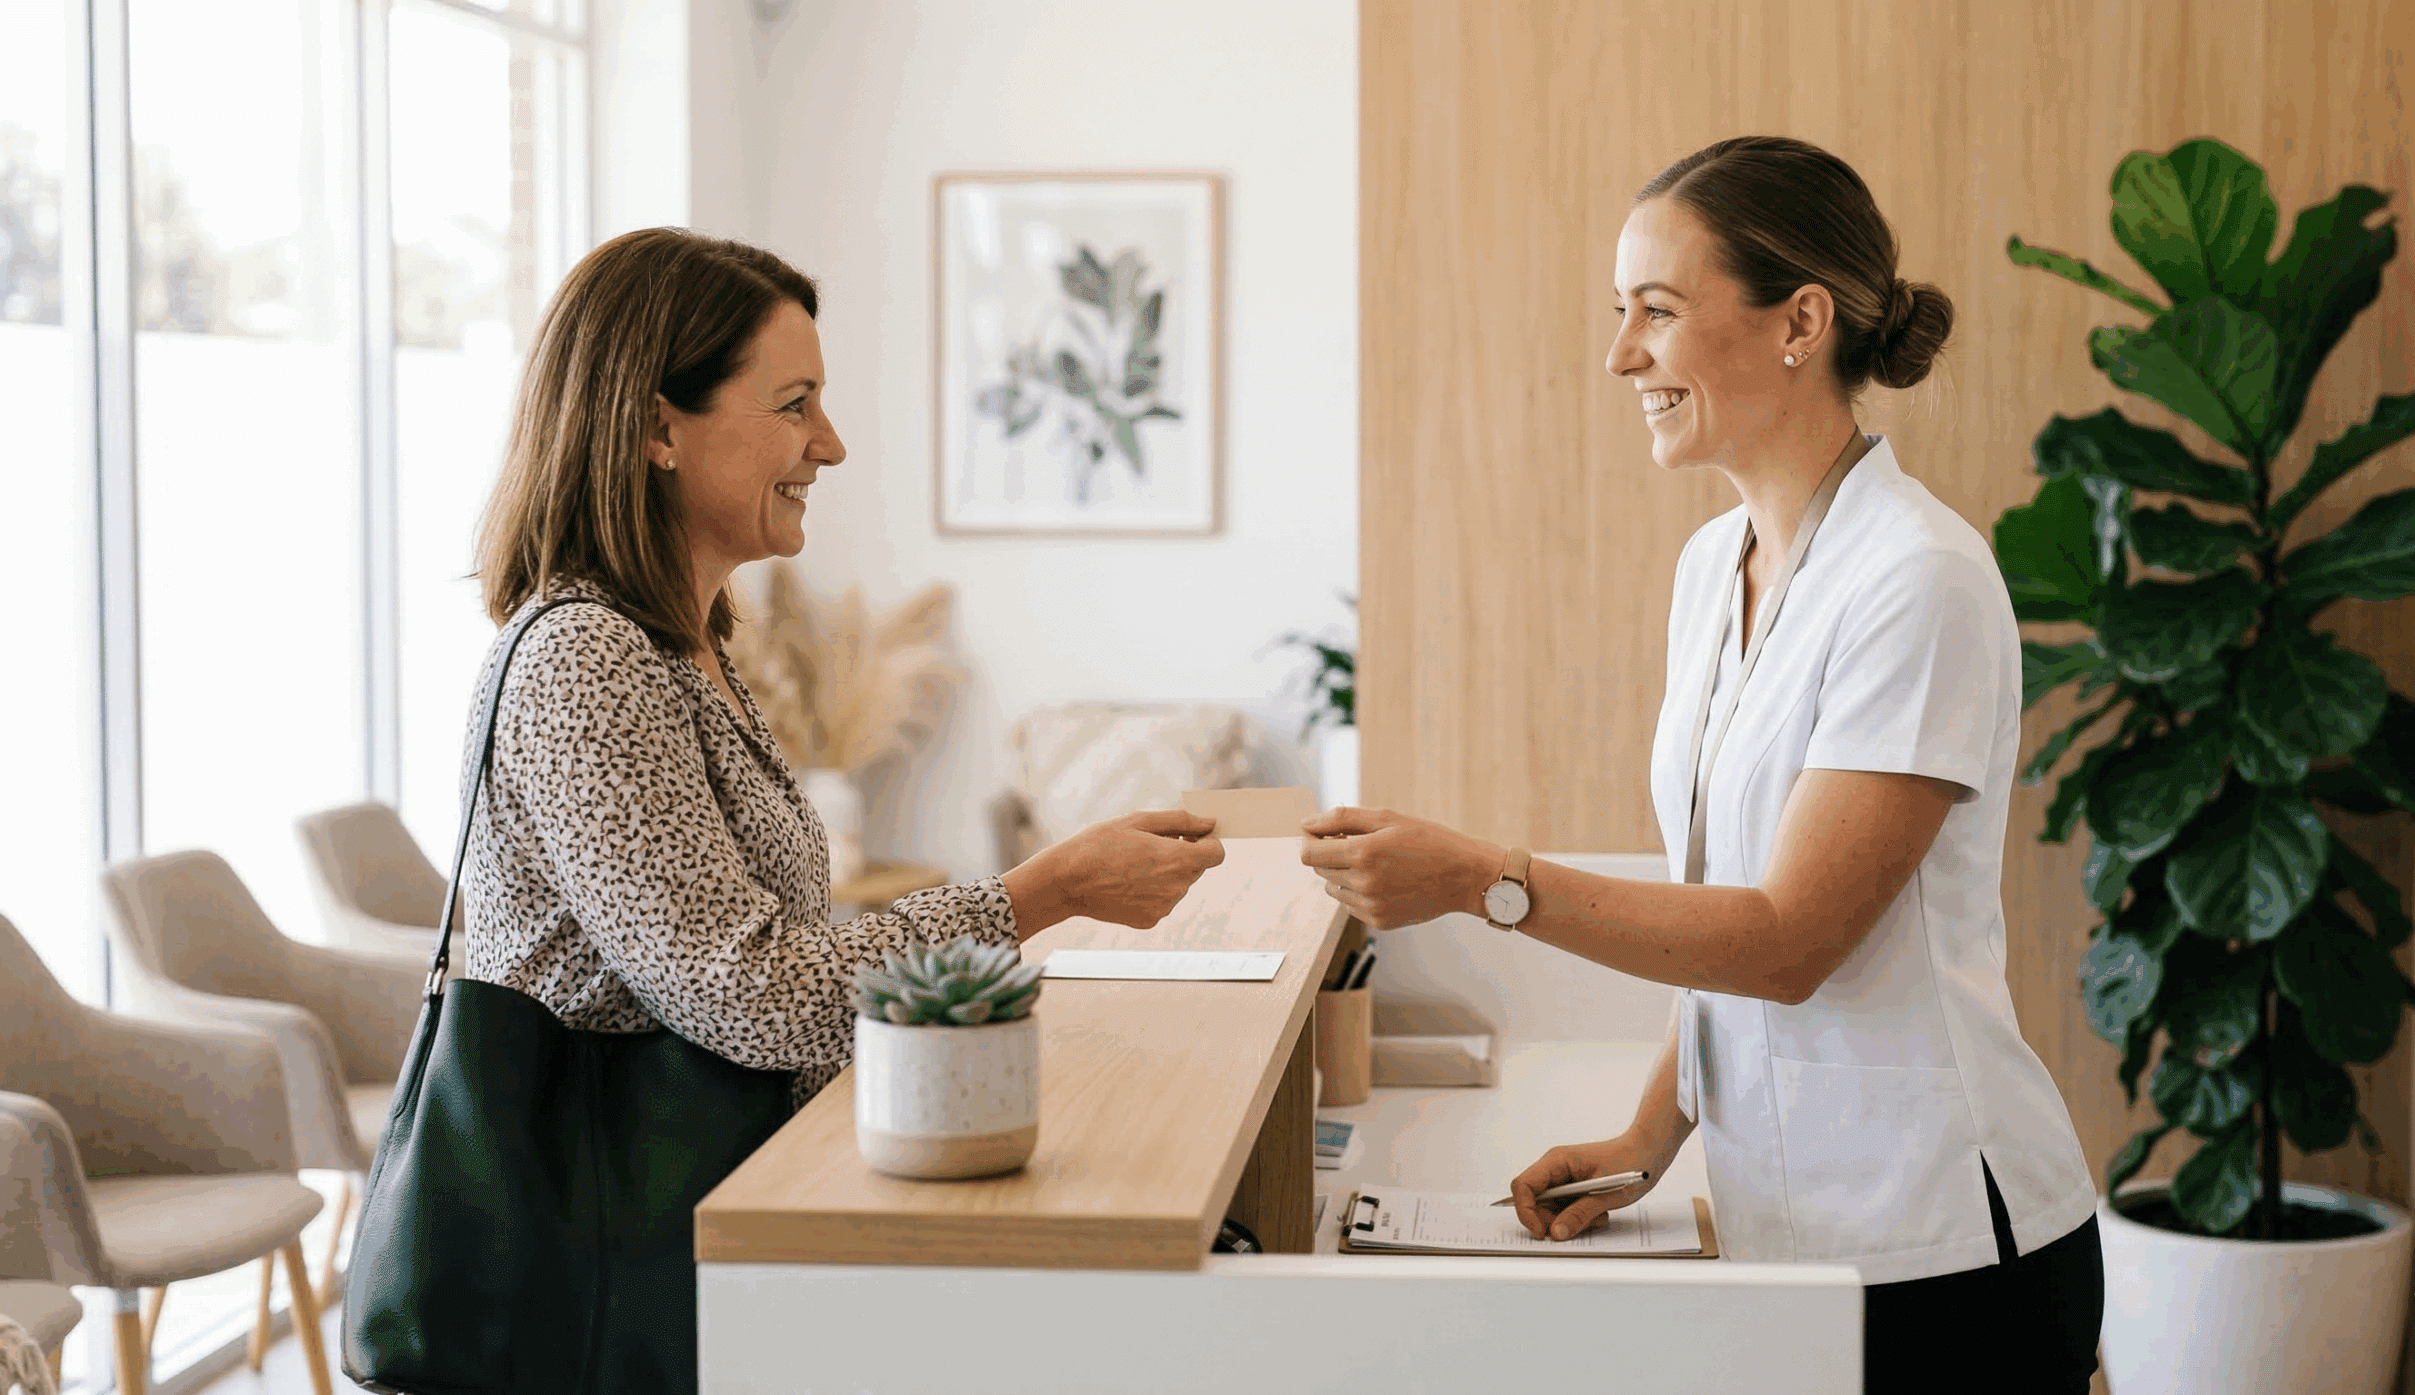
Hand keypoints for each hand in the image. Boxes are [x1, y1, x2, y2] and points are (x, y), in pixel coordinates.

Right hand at [1032, 809, 1225, 928]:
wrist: (1067, 881)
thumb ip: (1181, 821)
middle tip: (1147, 845)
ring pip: (1177, 885)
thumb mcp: (1139, 820)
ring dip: (1164, 874)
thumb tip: (1209, 824)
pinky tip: (1124, 883)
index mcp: (1179, 860)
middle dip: (1181, 855)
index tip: (1187, 835)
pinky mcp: (1149, 920)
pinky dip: (1150, 891)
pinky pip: (1160, 901)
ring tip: (1130, 864)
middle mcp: (1177, 888)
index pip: (1217, 853)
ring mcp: (1164, 908)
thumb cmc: (1101, 843)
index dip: (1206, 841)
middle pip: (1196, 868)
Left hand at [1298, 807, 1499, 930]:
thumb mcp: (1388, 818)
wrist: (1464, 877)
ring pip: (1332, 888)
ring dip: (1342, 873)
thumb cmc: (1428, 841)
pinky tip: (1384, 881)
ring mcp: (1370, 907)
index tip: (1318, 832)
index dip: (1308, 839)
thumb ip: (1341, 818)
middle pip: (1319, 870)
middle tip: (1357, 842)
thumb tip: (1307, 823)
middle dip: (1329, 853)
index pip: (1308, 854)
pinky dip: (1357, 891)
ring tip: (1375, 863)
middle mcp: (1363, 884)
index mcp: (1363, 854)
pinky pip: (1349, 905)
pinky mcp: (1378, 921)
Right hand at [1509, 1135, 1670, 1240]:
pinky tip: (1599, 1212)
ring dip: (1569, 1219)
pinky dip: (1578, 1216)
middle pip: (1535, 1202)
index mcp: (1557, 1161)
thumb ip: (1578, 1214)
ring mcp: (1564, 1177)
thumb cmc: (1630, 1162)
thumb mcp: (1605, 1195)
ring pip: (1550, 1208)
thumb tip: (1556, 1232)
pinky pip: (1565, 1208)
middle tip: (1576, 1228)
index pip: (1524, 1186)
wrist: (1648, 1152)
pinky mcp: (1573, 1186)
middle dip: (1552, 1220)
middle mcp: (1555, 1168)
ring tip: (1597, 1216)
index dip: (1526, 1211)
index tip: (1541, 1232)